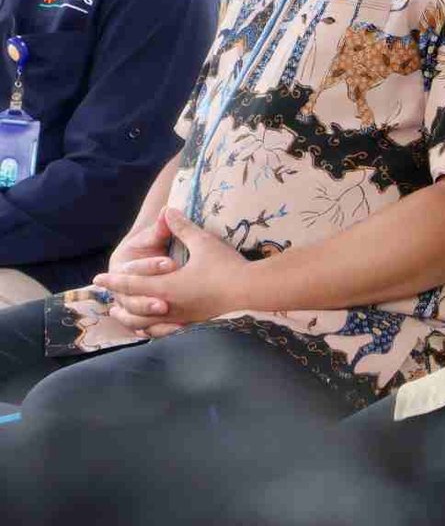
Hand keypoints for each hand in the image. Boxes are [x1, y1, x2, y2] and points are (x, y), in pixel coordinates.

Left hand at [93, 208, 250, 329]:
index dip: (113, 280)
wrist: (250, 290)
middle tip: (107, 300)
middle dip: (119, 302)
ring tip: (124, 315)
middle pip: (134, 308)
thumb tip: (168, 211)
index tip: (97, 279)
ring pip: (146, 324)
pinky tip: (152, 327)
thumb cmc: (225, 266)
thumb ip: (182, 227)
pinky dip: (151, 330)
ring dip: (131, 319)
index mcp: (166, 286)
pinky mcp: (194, 322)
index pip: (131, 283)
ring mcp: (181, 317)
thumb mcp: (202, 242)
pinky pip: (164, 330)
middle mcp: (169, 306)